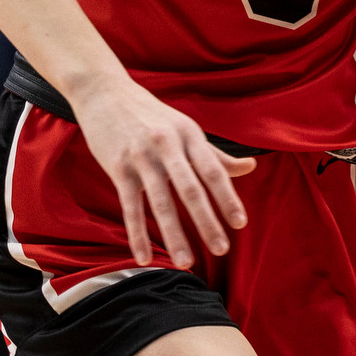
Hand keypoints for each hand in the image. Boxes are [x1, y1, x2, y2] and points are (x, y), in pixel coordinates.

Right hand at [71, 77, 254, 267]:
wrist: (104, 92)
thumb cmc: (150, 114)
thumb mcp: (185, 127)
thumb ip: (216, 153)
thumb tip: (251, 167)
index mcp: (189, 135)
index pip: (213, 170)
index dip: (227, 198)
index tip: (240, 224)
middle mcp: (167, 145)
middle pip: (190, 189)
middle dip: (207, 221)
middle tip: (221, 250)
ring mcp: (141, 156)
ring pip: (161, 202)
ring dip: (174, 235)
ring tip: (186, 263)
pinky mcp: (118, 167)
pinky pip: (130, 206)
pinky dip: (137, 234)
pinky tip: (143, 257)